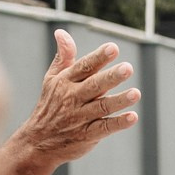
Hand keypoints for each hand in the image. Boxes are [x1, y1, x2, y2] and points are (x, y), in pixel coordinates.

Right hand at [2, 29, 138, 168]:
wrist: (37, 141)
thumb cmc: (50, 105)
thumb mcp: (52, 79)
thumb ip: (63, 57)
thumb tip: (61, 32)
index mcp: (65, 82)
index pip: (84, 67)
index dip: (99, 57)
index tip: (113, 48)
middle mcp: (72, 98)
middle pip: (94, 85)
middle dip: (111, 77)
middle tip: (128, 68)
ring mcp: (80, 117)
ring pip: (102, 106)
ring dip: (119, 100)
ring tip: (136, 93)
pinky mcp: (87, 135)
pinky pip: (104, 127)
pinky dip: (118, 123)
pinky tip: (132, 117)